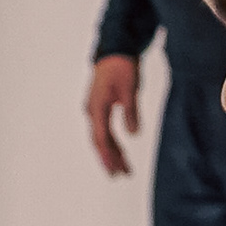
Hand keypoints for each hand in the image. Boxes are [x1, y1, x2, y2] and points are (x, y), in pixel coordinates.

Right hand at [84, 55, 143, 177]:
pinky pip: (104, 129)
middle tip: (120, 175)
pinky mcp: (100, 107)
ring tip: (124, 168)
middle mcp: (92, 111)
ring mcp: (94, 109)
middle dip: (110, 159)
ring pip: (101, 137)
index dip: (108, 155)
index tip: (115, 170)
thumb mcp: (130, 89)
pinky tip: (120, 150)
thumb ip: (131, 112)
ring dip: (112, 152)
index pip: (101, 138)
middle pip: (99, 141)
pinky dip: (112, 141)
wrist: (114, 49)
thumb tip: (133, 134)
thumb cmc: (122, 67)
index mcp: (97, 108)